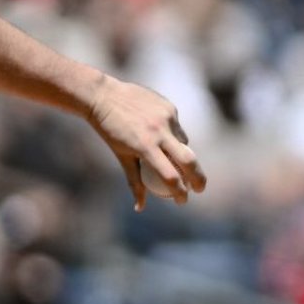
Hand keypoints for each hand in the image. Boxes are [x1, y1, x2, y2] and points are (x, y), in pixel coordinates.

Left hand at [86, 75, 206, 211]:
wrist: (103, 96)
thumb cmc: (109, 130)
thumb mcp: (121, 156)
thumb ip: (134, 181)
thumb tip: (140, 207)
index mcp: (144, 147)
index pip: (170, 176)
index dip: (180, 193)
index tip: (182, 201)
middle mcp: (158, 132)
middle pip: (189, 161)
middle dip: (199, 179)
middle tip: (199, 189)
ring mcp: (166, 117)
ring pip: (184, 143)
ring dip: (183, 154)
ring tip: (170, 157)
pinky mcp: (169, 107)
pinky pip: (177, 127)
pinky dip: (173, 135)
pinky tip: (161, 133)